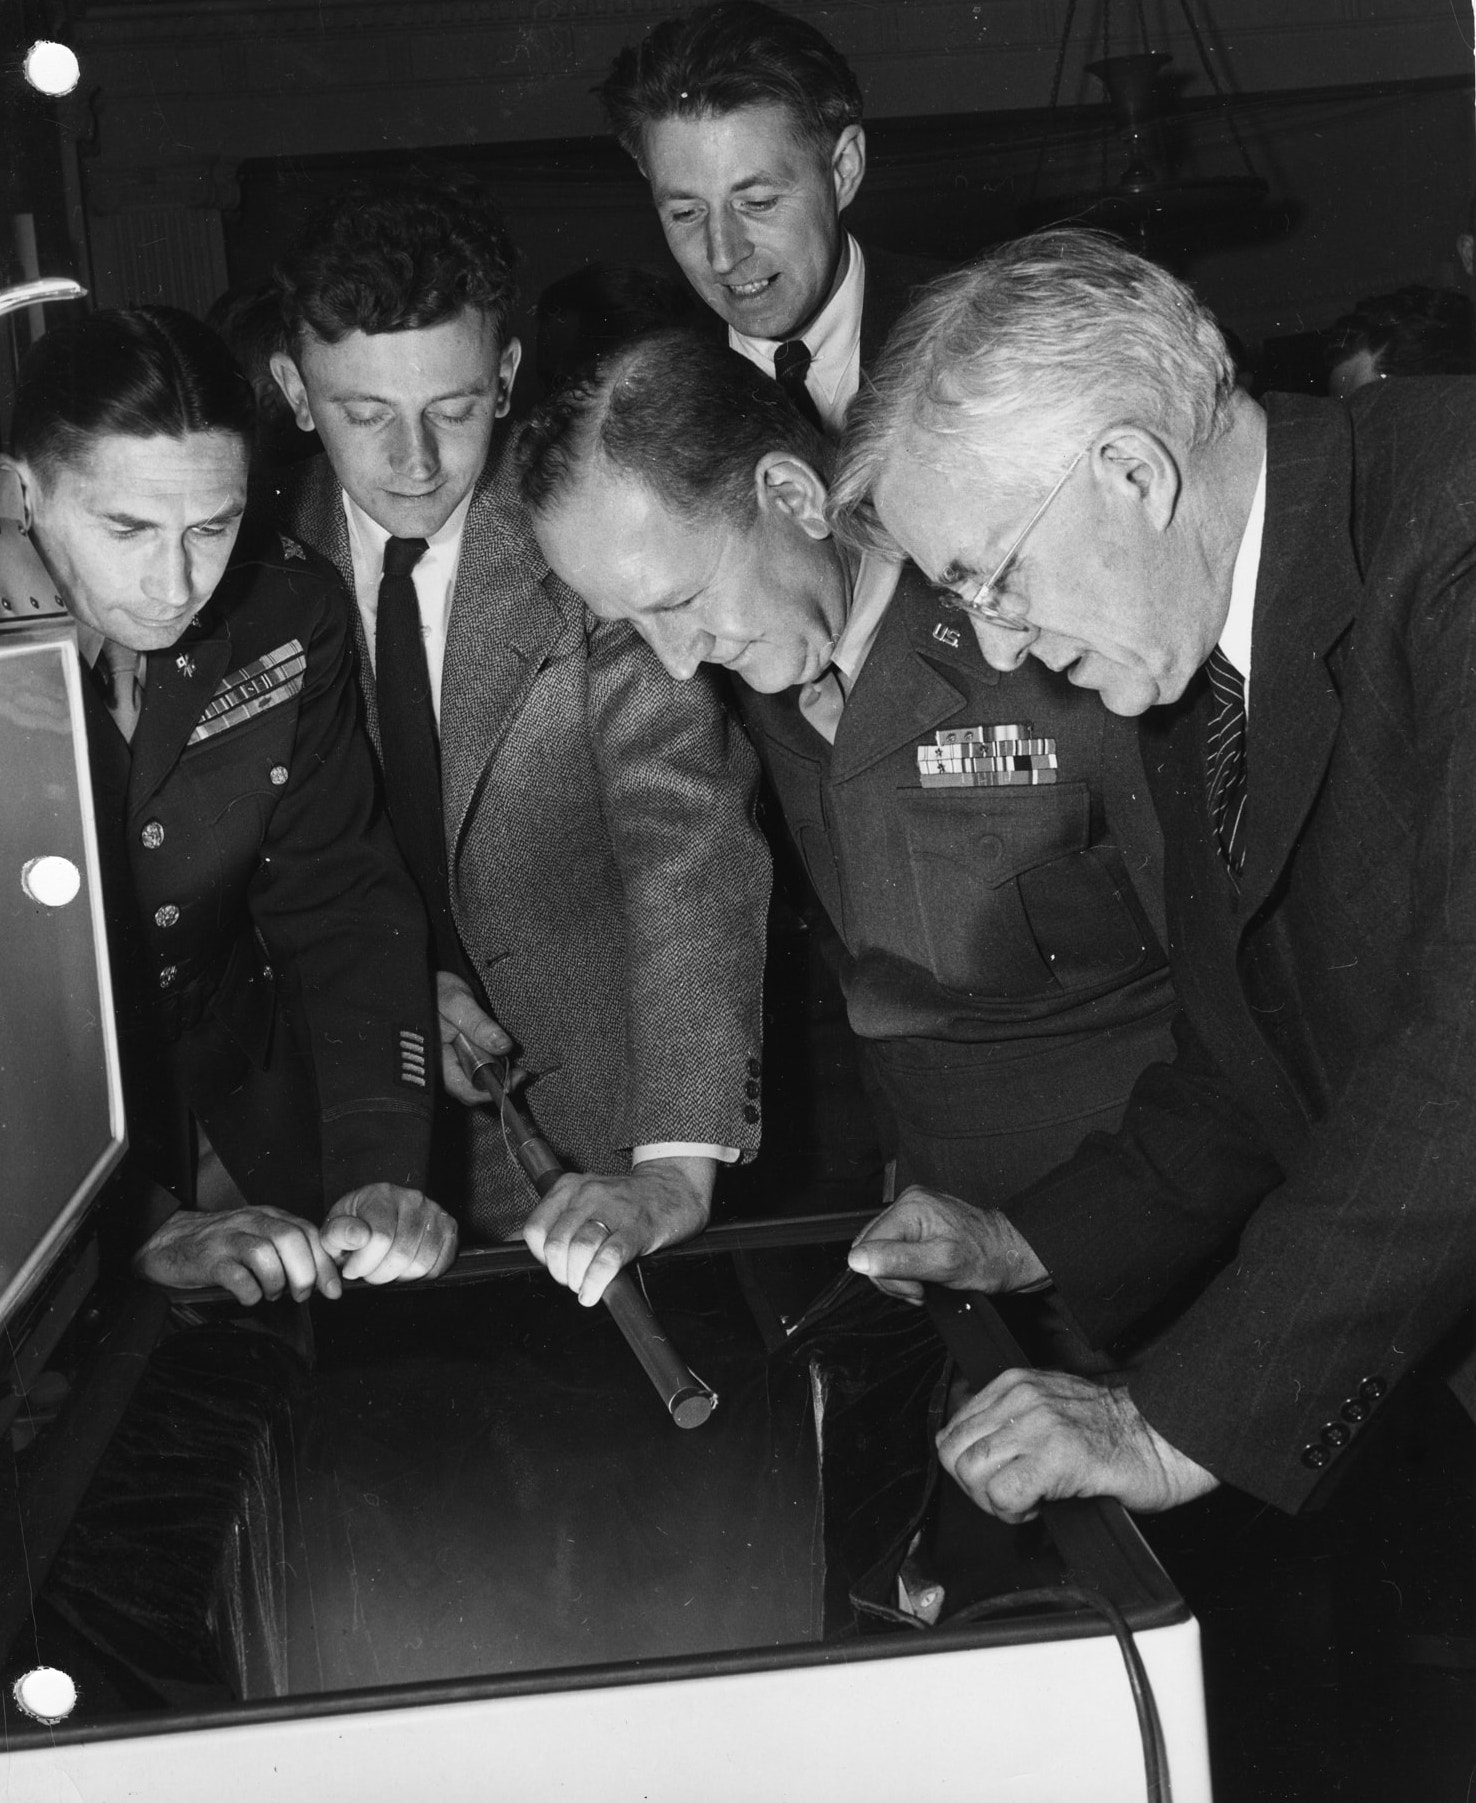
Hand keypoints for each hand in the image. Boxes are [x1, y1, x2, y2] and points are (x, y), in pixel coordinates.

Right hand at [134, 1206, 340, 1305]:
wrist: (168, 1241)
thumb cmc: (219, 1244)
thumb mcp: (256, 1236)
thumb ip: (286, 1248)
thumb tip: (320, 1277)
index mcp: (267, 1216)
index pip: (307, 1232)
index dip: (324, 1262)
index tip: (333, 1288)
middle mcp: (250, 1222)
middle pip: (290, 1239)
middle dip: (304, 1272)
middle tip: (301, 1294)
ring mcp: (228, 1239)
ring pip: (265, 1253)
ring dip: (276, 1281)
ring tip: (271, 1293)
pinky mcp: (208, 1260)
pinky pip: (236, 1275)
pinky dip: (250, 1292)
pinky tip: (249, 1296)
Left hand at [321, 1185, 458, 1284]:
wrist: (374, 1214)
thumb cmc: (353, 1226)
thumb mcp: (332, 1232)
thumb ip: (335, 1239)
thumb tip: (355, 1246)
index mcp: (380, 1195)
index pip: (380, 1238)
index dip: (363, 1264)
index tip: (351, 1268)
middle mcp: (412, 1199)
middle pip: (402, 1254)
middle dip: (379, 1274)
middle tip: (368, 1271)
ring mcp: (434, 1212)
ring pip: (422, 1263)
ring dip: (399, 1276)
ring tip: (386, 1267)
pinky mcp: (449, 1227)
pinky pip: (441, 1264)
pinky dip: (421, 1275)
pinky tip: (405, 1267)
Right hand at [438, 969, 511, 1105]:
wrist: (426, 982)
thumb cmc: (435, 991)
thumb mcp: (458, 1002)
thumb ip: (478, 1024)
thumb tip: (503, 1046)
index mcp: (436, 1061)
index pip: (466, 1090)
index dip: (492, 1089)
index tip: (516, 1078)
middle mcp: (441, 1068)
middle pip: (472, 1089)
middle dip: (497, 1081)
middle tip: (519, 1069)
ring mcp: (448, 1065)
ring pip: (474, 1080)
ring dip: (494, 1072)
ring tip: (509, 1059)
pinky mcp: (455, 1058)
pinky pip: (473, 1069)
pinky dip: (488, 1064)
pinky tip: (498, 1053)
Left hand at [523, 1157, 714, 1306]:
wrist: (674, 1188)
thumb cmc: (626, 1201)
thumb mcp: (584, 1200)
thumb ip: (554, 1221)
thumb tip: (518, 1245)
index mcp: (569, 1187)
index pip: (536, 1229)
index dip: (541, 1257)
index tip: (556, 1265)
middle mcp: (587, 1194)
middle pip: (557, 1245)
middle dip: (561, 1273)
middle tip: (573, 1280)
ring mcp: (613, 1209)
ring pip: (579, 1251)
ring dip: (578, 1279)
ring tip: (585, 1287)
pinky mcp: (637, 1227)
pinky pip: (608, 1258)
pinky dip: (597, 1280)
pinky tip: (595, 1291)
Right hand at [846, 1186, 1047, 1303]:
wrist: (1012, 1254)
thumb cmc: (987, 1258)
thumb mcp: (942, 1265)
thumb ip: (897, 1260)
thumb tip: (858, 1259)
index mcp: (910, 1207)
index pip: (867, 1246)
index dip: (886, 1274)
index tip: (916, 1286)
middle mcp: (908, 1202)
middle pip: (871, 1248)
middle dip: (893, 1276)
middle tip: (922, 1286)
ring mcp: (914, 1211)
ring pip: (881, 1251)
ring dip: (900, 1275)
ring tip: (926, 1281)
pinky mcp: (919, 1222)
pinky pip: (895, 1248)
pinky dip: (906, 1268)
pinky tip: (924, 1273)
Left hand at [936, 1368, 1219, 1522]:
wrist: (1166, 1438)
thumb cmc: (1117, 1430)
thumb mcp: (1051, 1406)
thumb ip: (1011, 1419)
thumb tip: (971, 1448)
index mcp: (1015, 1384)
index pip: (952, 1430)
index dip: (968, 1465)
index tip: (994, 1478)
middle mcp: (1020, 1399)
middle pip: (954, 1453)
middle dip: (974, 1488)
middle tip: (1007, 1497)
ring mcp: (1037, 1425)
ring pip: (972, 1473)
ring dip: (993, 1501)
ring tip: (1025, 1501)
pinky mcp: (1056, 1457)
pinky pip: (1004, 1494)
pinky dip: (1013, 1512)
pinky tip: (1038, 1507)